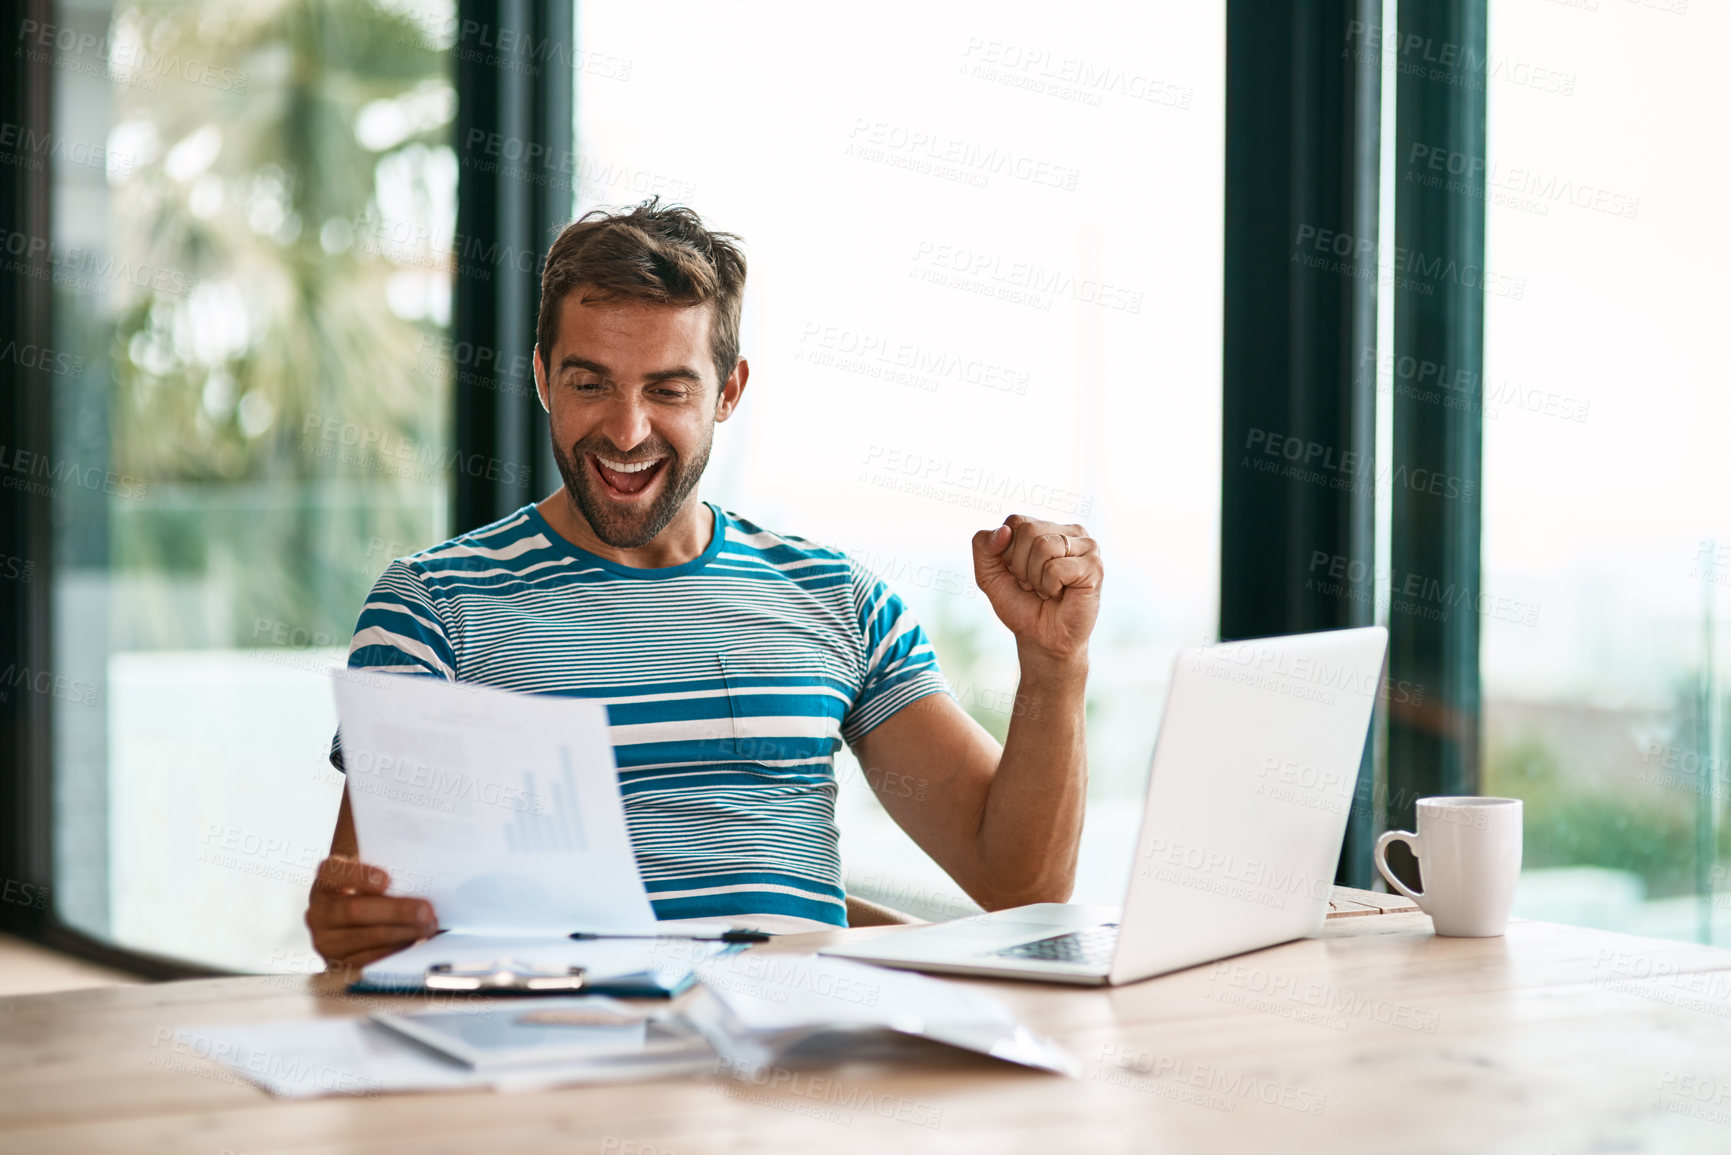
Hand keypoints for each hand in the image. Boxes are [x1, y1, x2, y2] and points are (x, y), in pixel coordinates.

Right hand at [306, 855, 437, 970]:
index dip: (359, 876)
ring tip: (428, 926)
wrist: (353, 923)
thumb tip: (421, 882)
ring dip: (403, 932)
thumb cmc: (371, 891)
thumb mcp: (372, 876)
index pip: (334, 872)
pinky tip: (414, 940)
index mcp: (325, 879)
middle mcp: (318, 911)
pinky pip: (370, 959)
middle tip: (426, 910)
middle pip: (354, 910)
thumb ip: (388, 876)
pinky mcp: (337, 964)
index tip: (387, 880)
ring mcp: (324, 940)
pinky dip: (396, 949)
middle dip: (395, 911)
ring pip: (367, 937)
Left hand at [971, 514, 1102, 664]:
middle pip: (1028, 531)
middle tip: (1033, 585)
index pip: (1015, 521)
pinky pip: (1056, 568)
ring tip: (1046, 590)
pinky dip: (1049, 587)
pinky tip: (1060, 595)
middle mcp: (1069, 531)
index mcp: (1046, 527)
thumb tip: (1004, 530)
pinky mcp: (1094, 566)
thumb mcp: (988, 574)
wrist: (1042, 639)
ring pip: (1043, 546)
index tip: (1017, 573)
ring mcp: (1087, 547)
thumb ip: (983, 546)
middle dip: (1021, 566)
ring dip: (1035, 578)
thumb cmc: (1021, 605)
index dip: (1007, 553)